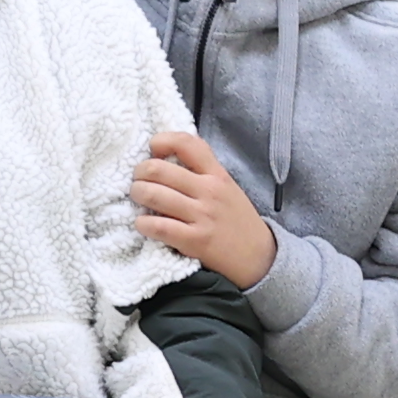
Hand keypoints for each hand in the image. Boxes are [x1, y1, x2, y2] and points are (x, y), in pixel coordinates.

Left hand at [130, 127, 278, 283]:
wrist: (260, 257)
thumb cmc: (237, 220)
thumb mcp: (227, 187)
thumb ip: (201, 172)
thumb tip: (164, 160)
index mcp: (217, 174)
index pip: (186, 143)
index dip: (161, 140)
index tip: (153, 151)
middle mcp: (209, 191)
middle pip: (158, 169)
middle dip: (138, 173)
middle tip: (138, 181)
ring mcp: (202, 216)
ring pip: (153, 195)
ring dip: (137, 196)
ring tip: (139, 200)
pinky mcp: (195, 241)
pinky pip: (159, 227)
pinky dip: (143, 224)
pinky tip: (143, 224)